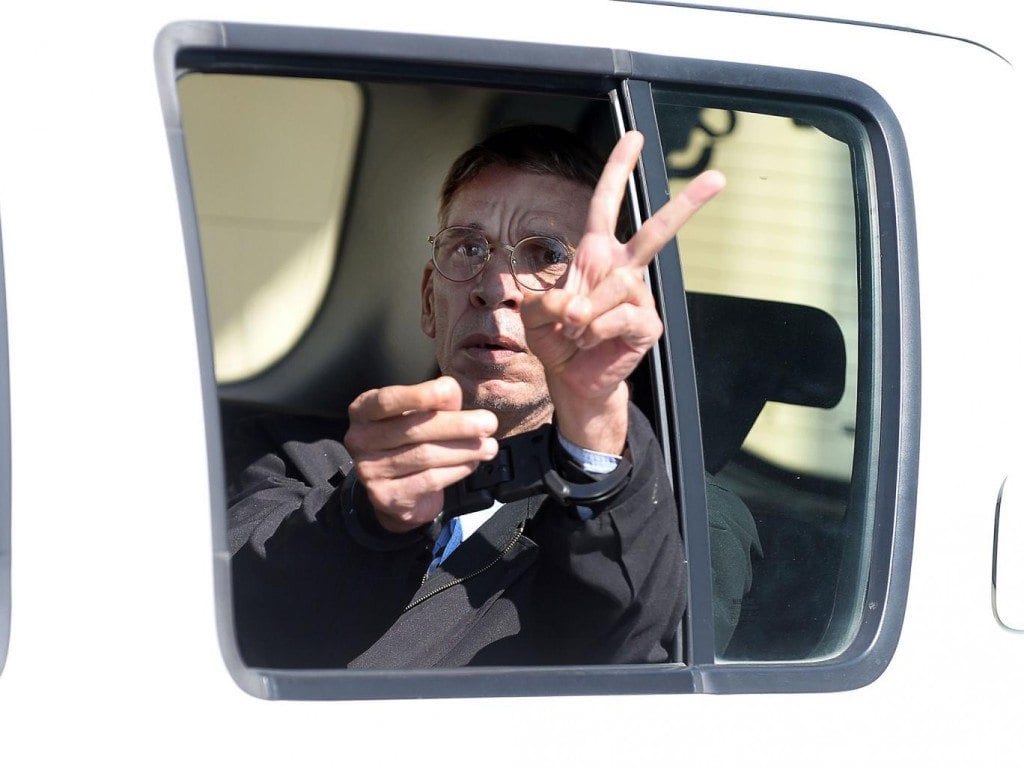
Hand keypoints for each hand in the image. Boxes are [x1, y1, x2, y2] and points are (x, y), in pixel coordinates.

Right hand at [343, 376, 497, 531]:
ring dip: (464, 450)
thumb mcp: (419, 413)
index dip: (418, 395)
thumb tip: (451, 390)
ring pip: (425, 456)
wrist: (396, 490)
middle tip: (488, 423)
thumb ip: (435, 400)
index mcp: (364, 411)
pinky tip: (471, 463)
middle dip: (458, 425)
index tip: (450, 389)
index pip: (387, 400)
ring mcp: (370, 471)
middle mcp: (360, 440)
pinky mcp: (386, 496)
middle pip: (413, 430)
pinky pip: (429, 480)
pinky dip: (457, 470)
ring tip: (489, 446)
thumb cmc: (409, 441)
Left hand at [521, 131, 724, 453]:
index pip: (605, 204)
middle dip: (687, 205)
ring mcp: (639, 297)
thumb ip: (547, 301)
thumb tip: (576, 307)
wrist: (572, 379)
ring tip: (575, 330)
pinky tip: (590, 341)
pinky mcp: (646, 325)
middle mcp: (622, 269)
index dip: (618, 170)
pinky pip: (619, 317)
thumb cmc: (556, 339)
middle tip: (719, 178)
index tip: (635, 136)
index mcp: (595, 254)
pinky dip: (594, 330)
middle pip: (654, 232)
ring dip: (584, 312)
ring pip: (617, 286)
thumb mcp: (536, 314)